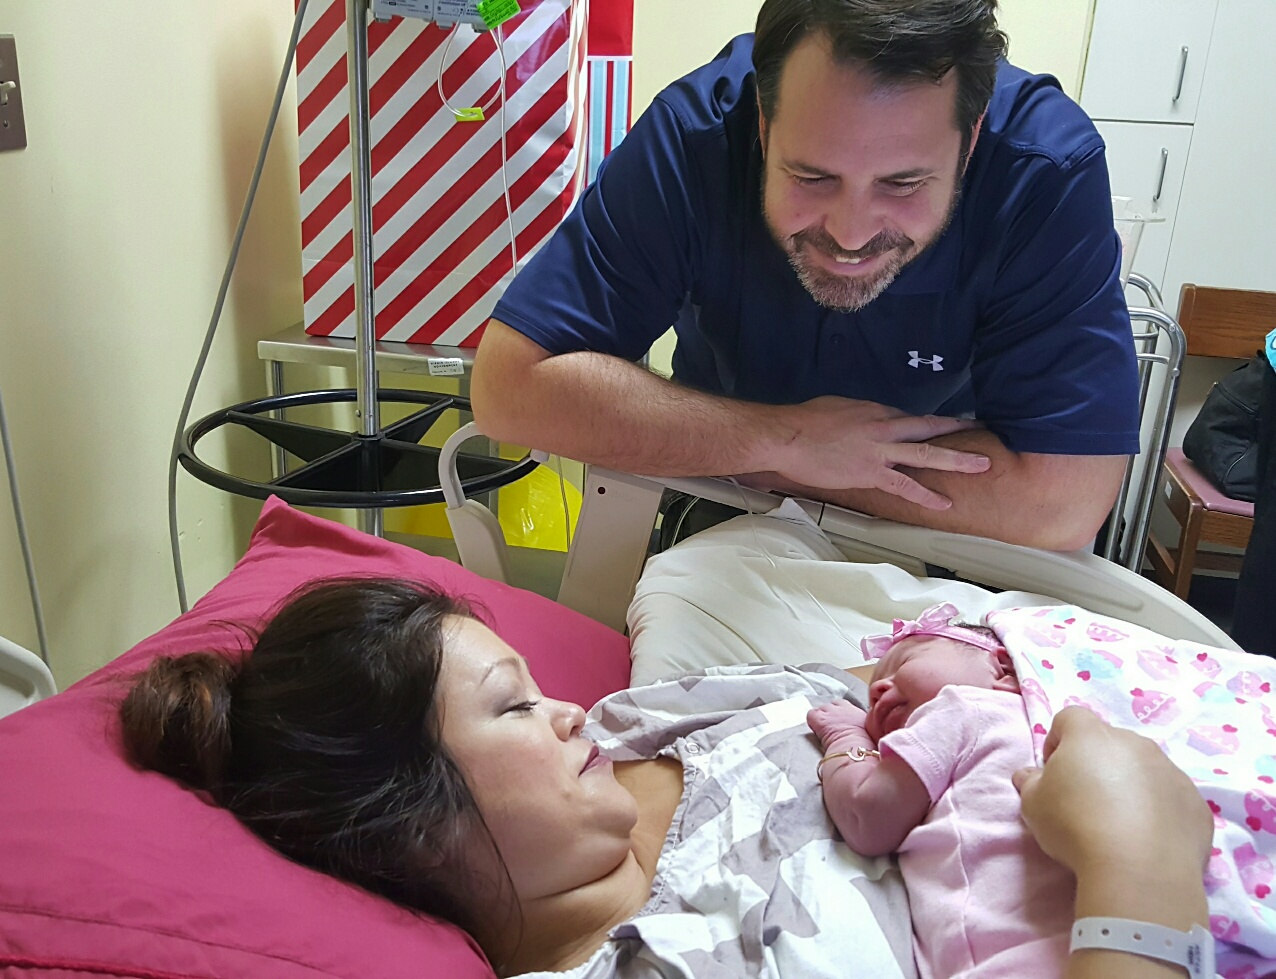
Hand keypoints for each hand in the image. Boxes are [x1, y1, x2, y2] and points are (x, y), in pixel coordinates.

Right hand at [770, 396, 989, 509]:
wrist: (787, 438)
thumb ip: (858, 415)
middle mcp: (883, 427)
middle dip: (958, 429)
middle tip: (983, 429)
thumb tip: (865, 423)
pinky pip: (905, 485)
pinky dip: (926, 495)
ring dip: (957, 459)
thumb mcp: (837, 406)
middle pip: (928, 427)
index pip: (906, 417)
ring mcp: (880, 451)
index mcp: (874, 410)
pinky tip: (944, 503)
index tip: (938, 428)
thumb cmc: (804, 422)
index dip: (922, 425)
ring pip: (927, 454)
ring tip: (982, 465)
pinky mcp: (871, 474)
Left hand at [808, 701, 871, 751]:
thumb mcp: (869, 730)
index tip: (840, 723)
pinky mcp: (818, 717)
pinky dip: (812, 722)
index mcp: (856, 709)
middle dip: (831, 715)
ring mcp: (829, 710)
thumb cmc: (864, 745)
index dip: (840, 714)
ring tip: (824, 731)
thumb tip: (861, 727)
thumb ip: (863, 724)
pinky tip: (816, 730)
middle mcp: (842, 706)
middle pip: (832, 705)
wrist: (855, 749)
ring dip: (821, 718)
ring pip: (821, 710)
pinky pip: (811, 715)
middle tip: (832, 728)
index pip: (844, 705)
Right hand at [1013, 707, 1211, 881]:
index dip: (1058, 741)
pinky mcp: (1195, 802)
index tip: (1054, 771)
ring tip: (1120, 824)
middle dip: (1097, 763)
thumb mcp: (1034, 806)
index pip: (1070, 718)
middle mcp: (1135, 743)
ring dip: (1131, 786)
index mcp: (1091, 736)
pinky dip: (1160, 811)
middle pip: (1111, 743)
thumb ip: (1031, 783)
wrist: (1139, 869)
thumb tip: (1030, 775)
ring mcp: (1171, 770)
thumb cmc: (1075, 826)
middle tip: (1086, 800)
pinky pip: (1172, 797)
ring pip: (1145, 769)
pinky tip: (1148, 840)